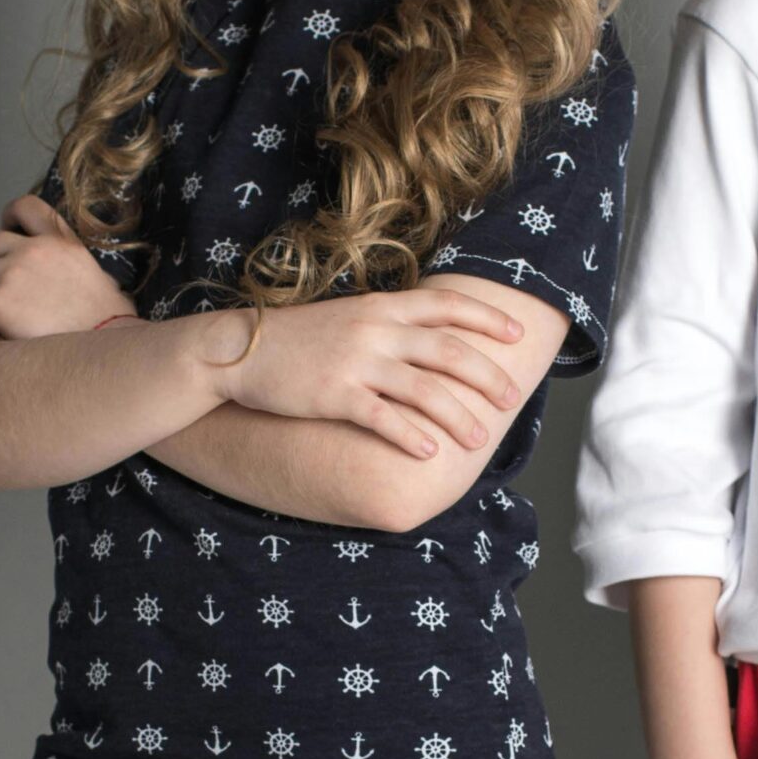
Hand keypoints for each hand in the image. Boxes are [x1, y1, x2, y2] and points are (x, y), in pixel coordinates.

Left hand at [0, 197, 135, 340]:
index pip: (27, 207)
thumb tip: (68, 277)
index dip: (9, 215)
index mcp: (60, 242)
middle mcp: (33, 250)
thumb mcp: (101, 278)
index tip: (4, 228)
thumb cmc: (110, 323)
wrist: (104, 347)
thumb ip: (74, 266)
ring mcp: (13, 274)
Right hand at [220, 284, 529, 459]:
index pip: (447, 304)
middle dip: (486, 375)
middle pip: (447, 349)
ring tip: (478, 440)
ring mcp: (356, 362)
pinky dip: (410, 436)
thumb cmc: (299, 339)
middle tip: (511, 398)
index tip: (517, 334)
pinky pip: (383, 417)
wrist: (240, 349)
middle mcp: (375, 330)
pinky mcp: (335, 394)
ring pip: (424, 389)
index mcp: (382, 307)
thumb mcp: (349, 316)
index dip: (486, 318)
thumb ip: (390, 323)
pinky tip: (429, 454)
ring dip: (457, 416)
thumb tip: (431, 336)